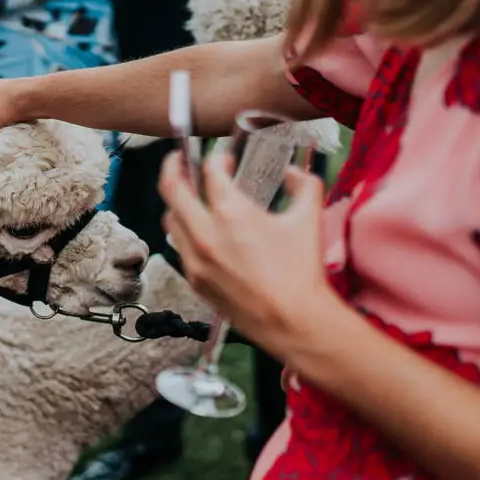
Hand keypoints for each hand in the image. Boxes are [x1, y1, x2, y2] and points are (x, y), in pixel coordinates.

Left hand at [157, 151, 334, 355]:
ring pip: (170, 220)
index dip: (215, 158)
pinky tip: (198, 232)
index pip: (209, 171)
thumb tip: (292, 173)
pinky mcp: (193, 280)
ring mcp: (194, 259)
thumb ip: (304, 184)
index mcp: (232, 213)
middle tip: (178, 161)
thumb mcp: (309, 218)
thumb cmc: (301, 270)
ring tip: (186, 196)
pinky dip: (184, 233)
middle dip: (172, 168)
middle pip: (171, 189)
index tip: (223, 159)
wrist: (292, 321)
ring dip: (176, 203)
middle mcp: (204, 234)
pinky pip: (178, 247)